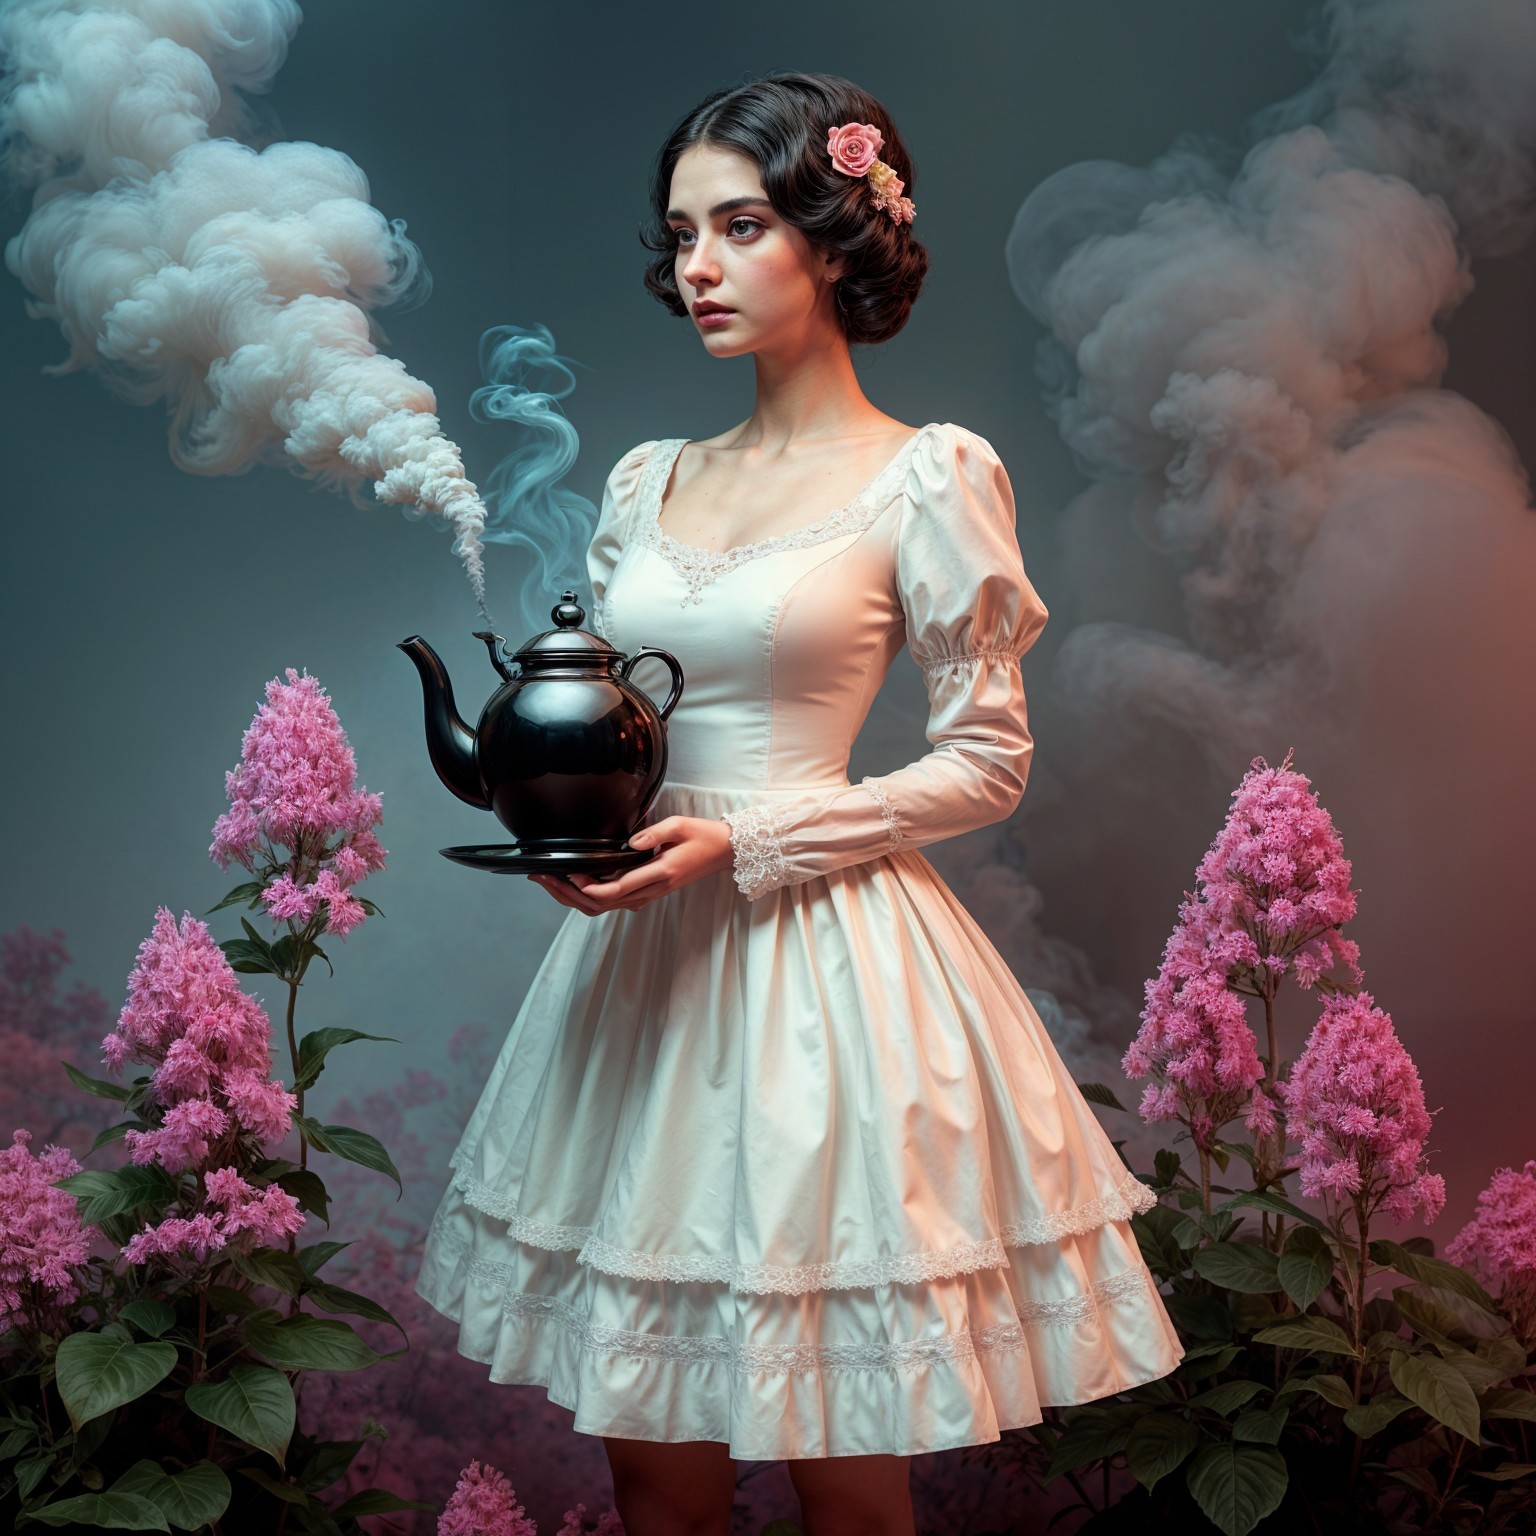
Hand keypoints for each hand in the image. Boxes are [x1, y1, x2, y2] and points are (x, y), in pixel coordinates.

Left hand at [525, 816, 733, 914]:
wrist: (723, 852)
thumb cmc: (702, 837)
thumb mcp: (679, 825)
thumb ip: (653, 833)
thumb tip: (629, 841)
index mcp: (659, 873)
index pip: (617, 889)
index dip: (589, 887)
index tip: (569, 873)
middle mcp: (652, 889)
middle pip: (602, 903)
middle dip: (568, 894)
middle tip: (542, 877)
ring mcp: (649, 894)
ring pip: (604, 907)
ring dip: (574, 898)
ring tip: (549, 881)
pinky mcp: (647, 892)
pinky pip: (613, 902)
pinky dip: (589, 897)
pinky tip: (573, 884)